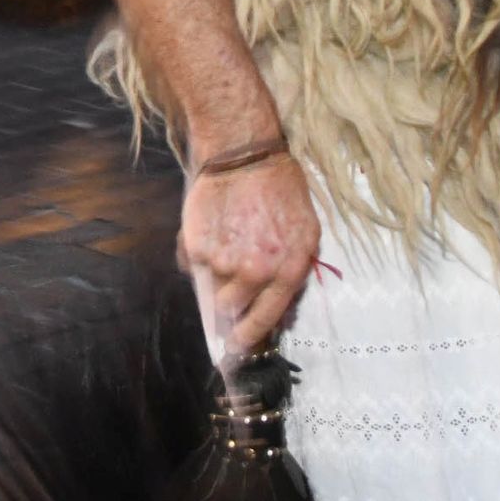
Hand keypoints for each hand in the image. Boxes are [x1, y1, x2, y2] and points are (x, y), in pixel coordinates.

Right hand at [182, 150, 320, 358]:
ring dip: (216, 275)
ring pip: (213, 287)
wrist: (244, 155)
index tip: (238, 345)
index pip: (268, 317)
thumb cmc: (280, 189)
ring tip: (224, 245)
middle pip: (233, 307)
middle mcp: (256, 272)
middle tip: (230, 279)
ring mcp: (225, 262)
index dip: (251, 335)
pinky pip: (194, 264)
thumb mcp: (305, 231)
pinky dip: (199, 254)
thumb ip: (293, 270)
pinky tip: (212, 231)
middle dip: (230, 300)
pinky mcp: (199, 248)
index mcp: (288, 269)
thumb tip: (280, 308)